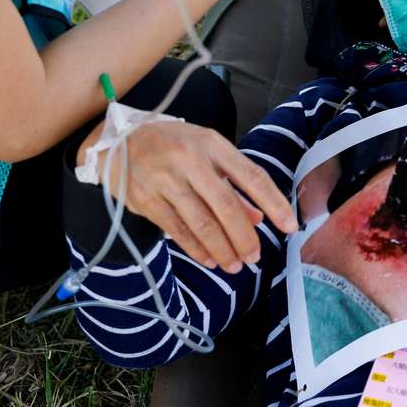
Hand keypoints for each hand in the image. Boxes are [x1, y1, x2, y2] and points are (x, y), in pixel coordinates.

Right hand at [79, 119, 296, 272]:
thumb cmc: (172, 145)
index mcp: (213, 144)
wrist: (117, 140)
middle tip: (254, 257)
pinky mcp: (146, 199)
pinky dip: (196, 249)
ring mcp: (166, 180)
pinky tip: (209, 260)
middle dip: (244, 236)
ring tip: (234, 265)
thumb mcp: (206, 152)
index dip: (274, 203)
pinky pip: (177, 230)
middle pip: (226, 206)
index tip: (289, 226)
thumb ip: (233, 184)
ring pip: (201, 223)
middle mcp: (190, 160)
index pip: (252, 175)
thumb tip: (259, 217)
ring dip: (222, 249)